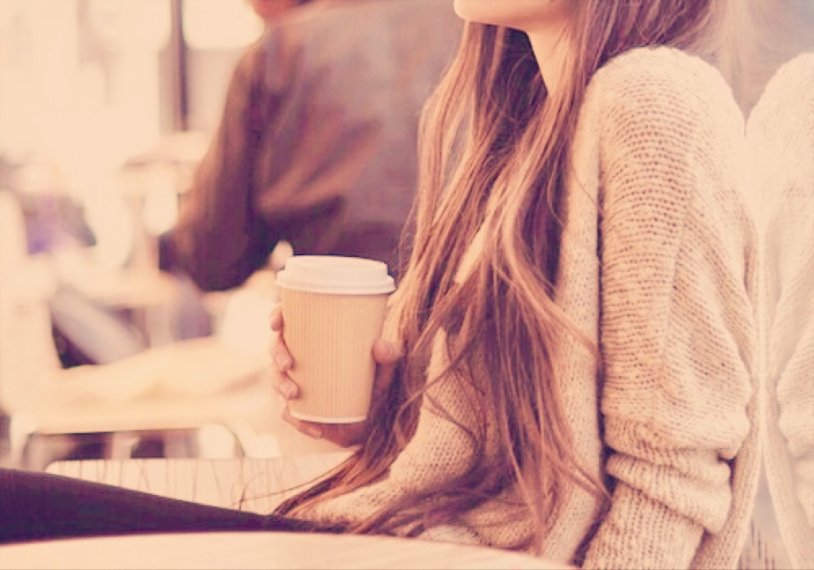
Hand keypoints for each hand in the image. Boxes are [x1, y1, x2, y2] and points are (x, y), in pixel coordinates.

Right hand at [268, 304, 400, 446]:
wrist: (374, 419)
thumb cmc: (375, 381)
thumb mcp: (386, 368)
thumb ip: (389, 355)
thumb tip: (380, 346)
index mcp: (315, 337)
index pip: (290, 319)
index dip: (277, 316)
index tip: (276, 323)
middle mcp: (300, 356)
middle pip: (276, 347)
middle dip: (276, 353)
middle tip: (288, 364)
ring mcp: (296, 382)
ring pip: (276, 379)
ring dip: (280, 385)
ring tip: (294, 394)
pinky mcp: (299, 408)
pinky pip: (289, 413)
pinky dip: (299, 421)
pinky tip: (315, 428)